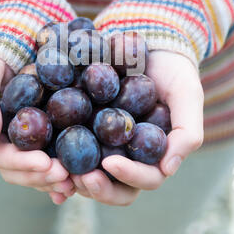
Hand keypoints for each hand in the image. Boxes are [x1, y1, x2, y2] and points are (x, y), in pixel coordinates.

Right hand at [0, 54, 74, 203]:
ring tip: (74, 182)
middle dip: (41, 176)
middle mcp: (1, 143)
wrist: (11, 51)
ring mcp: (20, 144)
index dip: (22, 163)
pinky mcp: (39, 140)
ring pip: (33, 172)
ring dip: (52, 180)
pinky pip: (48, 161)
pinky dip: (59, 175)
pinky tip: (76, 183)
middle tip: (65, 175)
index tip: (46, 163)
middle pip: (18, 171)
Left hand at [72, 50, 203, 205]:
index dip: (130, 176)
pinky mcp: (85, 129)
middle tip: (79, 177)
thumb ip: (187, 132)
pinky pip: (70, 150)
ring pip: (89, 175)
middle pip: (114, 187)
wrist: (150, 45)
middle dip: (97, 187)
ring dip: (75, 179)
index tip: (109, 163)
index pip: (146, 178)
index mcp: (155, 155)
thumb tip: (168, 169)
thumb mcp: (187, 95)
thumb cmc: (174, 72)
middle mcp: (129, 156)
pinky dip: (59, 158)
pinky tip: (46, 156)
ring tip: (58, 169)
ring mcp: (105, 145)